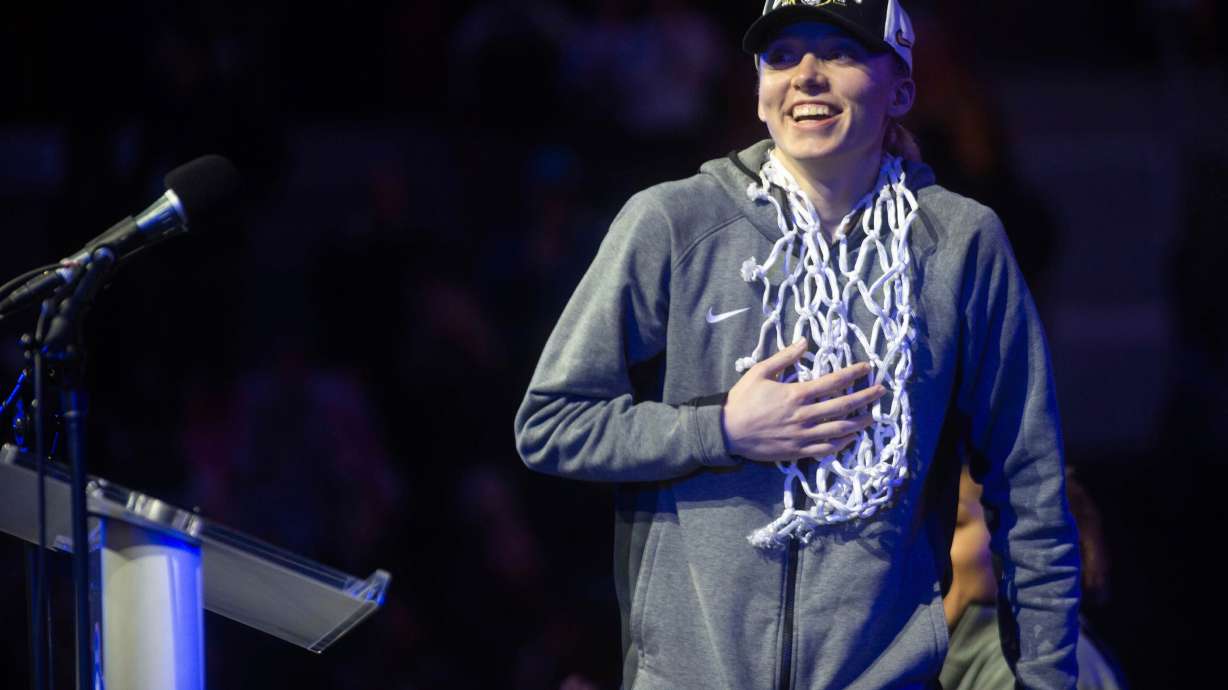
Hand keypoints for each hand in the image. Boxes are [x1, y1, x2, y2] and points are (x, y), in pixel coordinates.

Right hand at [721, 339, 885, 463]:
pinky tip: (851, 438)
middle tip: (881, 391)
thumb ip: (784, 357)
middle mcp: (803, 416)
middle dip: (865, 397)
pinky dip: (841, 444)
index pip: (832, 382)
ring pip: (838, 430)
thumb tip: (804, 342)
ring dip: (859, 422)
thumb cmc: (742, 399)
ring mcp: (801, 436)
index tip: (867, 368)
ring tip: (872, 415)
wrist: (726, 431)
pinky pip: (825, 449)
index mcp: (795, 394)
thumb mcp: (759, 372)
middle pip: (842, 406)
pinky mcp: (797, 451)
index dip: (852, 374)